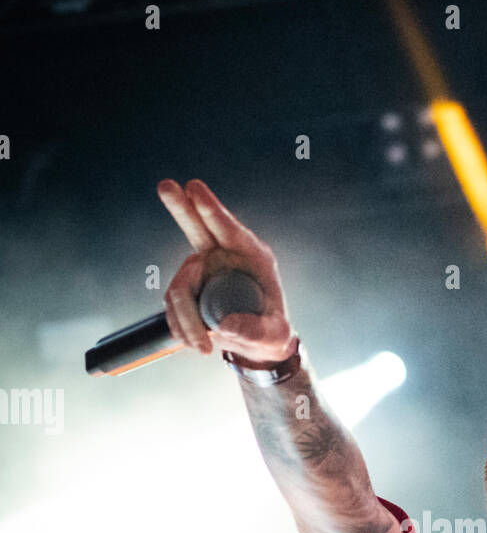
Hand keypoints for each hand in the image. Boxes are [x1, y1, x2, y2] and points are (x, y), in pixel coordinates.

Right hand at [157, 178, 294, 363]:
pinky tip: (195, 343)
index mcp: (253, 256)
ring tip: (202, 347)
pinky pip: (174, 305)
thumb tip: (224, 326)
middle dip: (181, 207)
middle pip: (197, 228)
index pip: (229, 229)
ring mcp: (203, 269)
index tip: (194, 188)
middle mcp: (223, 256)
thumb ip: (256, 331)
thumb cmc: (272, 334)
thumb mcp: (274, 336)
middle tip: (166, 185)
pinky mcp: (189, 288)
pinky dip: (181, 326)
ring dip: (184, 319)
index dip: (211, 210)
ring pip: (180, 286)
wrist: (258, 345)